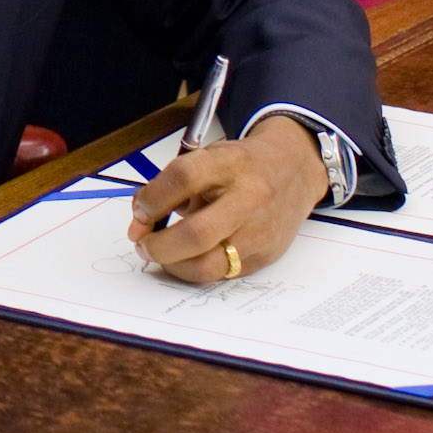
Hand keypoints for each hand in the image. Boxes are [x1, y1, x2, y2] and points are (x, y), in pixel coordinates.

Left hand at [129, 115, 329, 284]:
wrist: (294, 170)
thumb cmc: (241, 166)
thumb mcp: (207, 158)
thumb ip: (170, 186)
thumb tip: (138, 224)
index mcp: (230, 164)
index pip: (183, 178)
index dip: (152, 199)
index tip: (139, 211)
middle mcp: (249, 198)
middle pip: (195, 234)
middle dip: (158, 246)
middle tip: (143, 243)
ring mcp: (260, 232)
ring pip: (207, 265)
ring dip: (172, 265)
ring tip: (161, 253)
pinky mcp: (265, 256)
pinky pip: (220, 274)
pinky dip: (195, 268)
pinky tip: (187, 257)